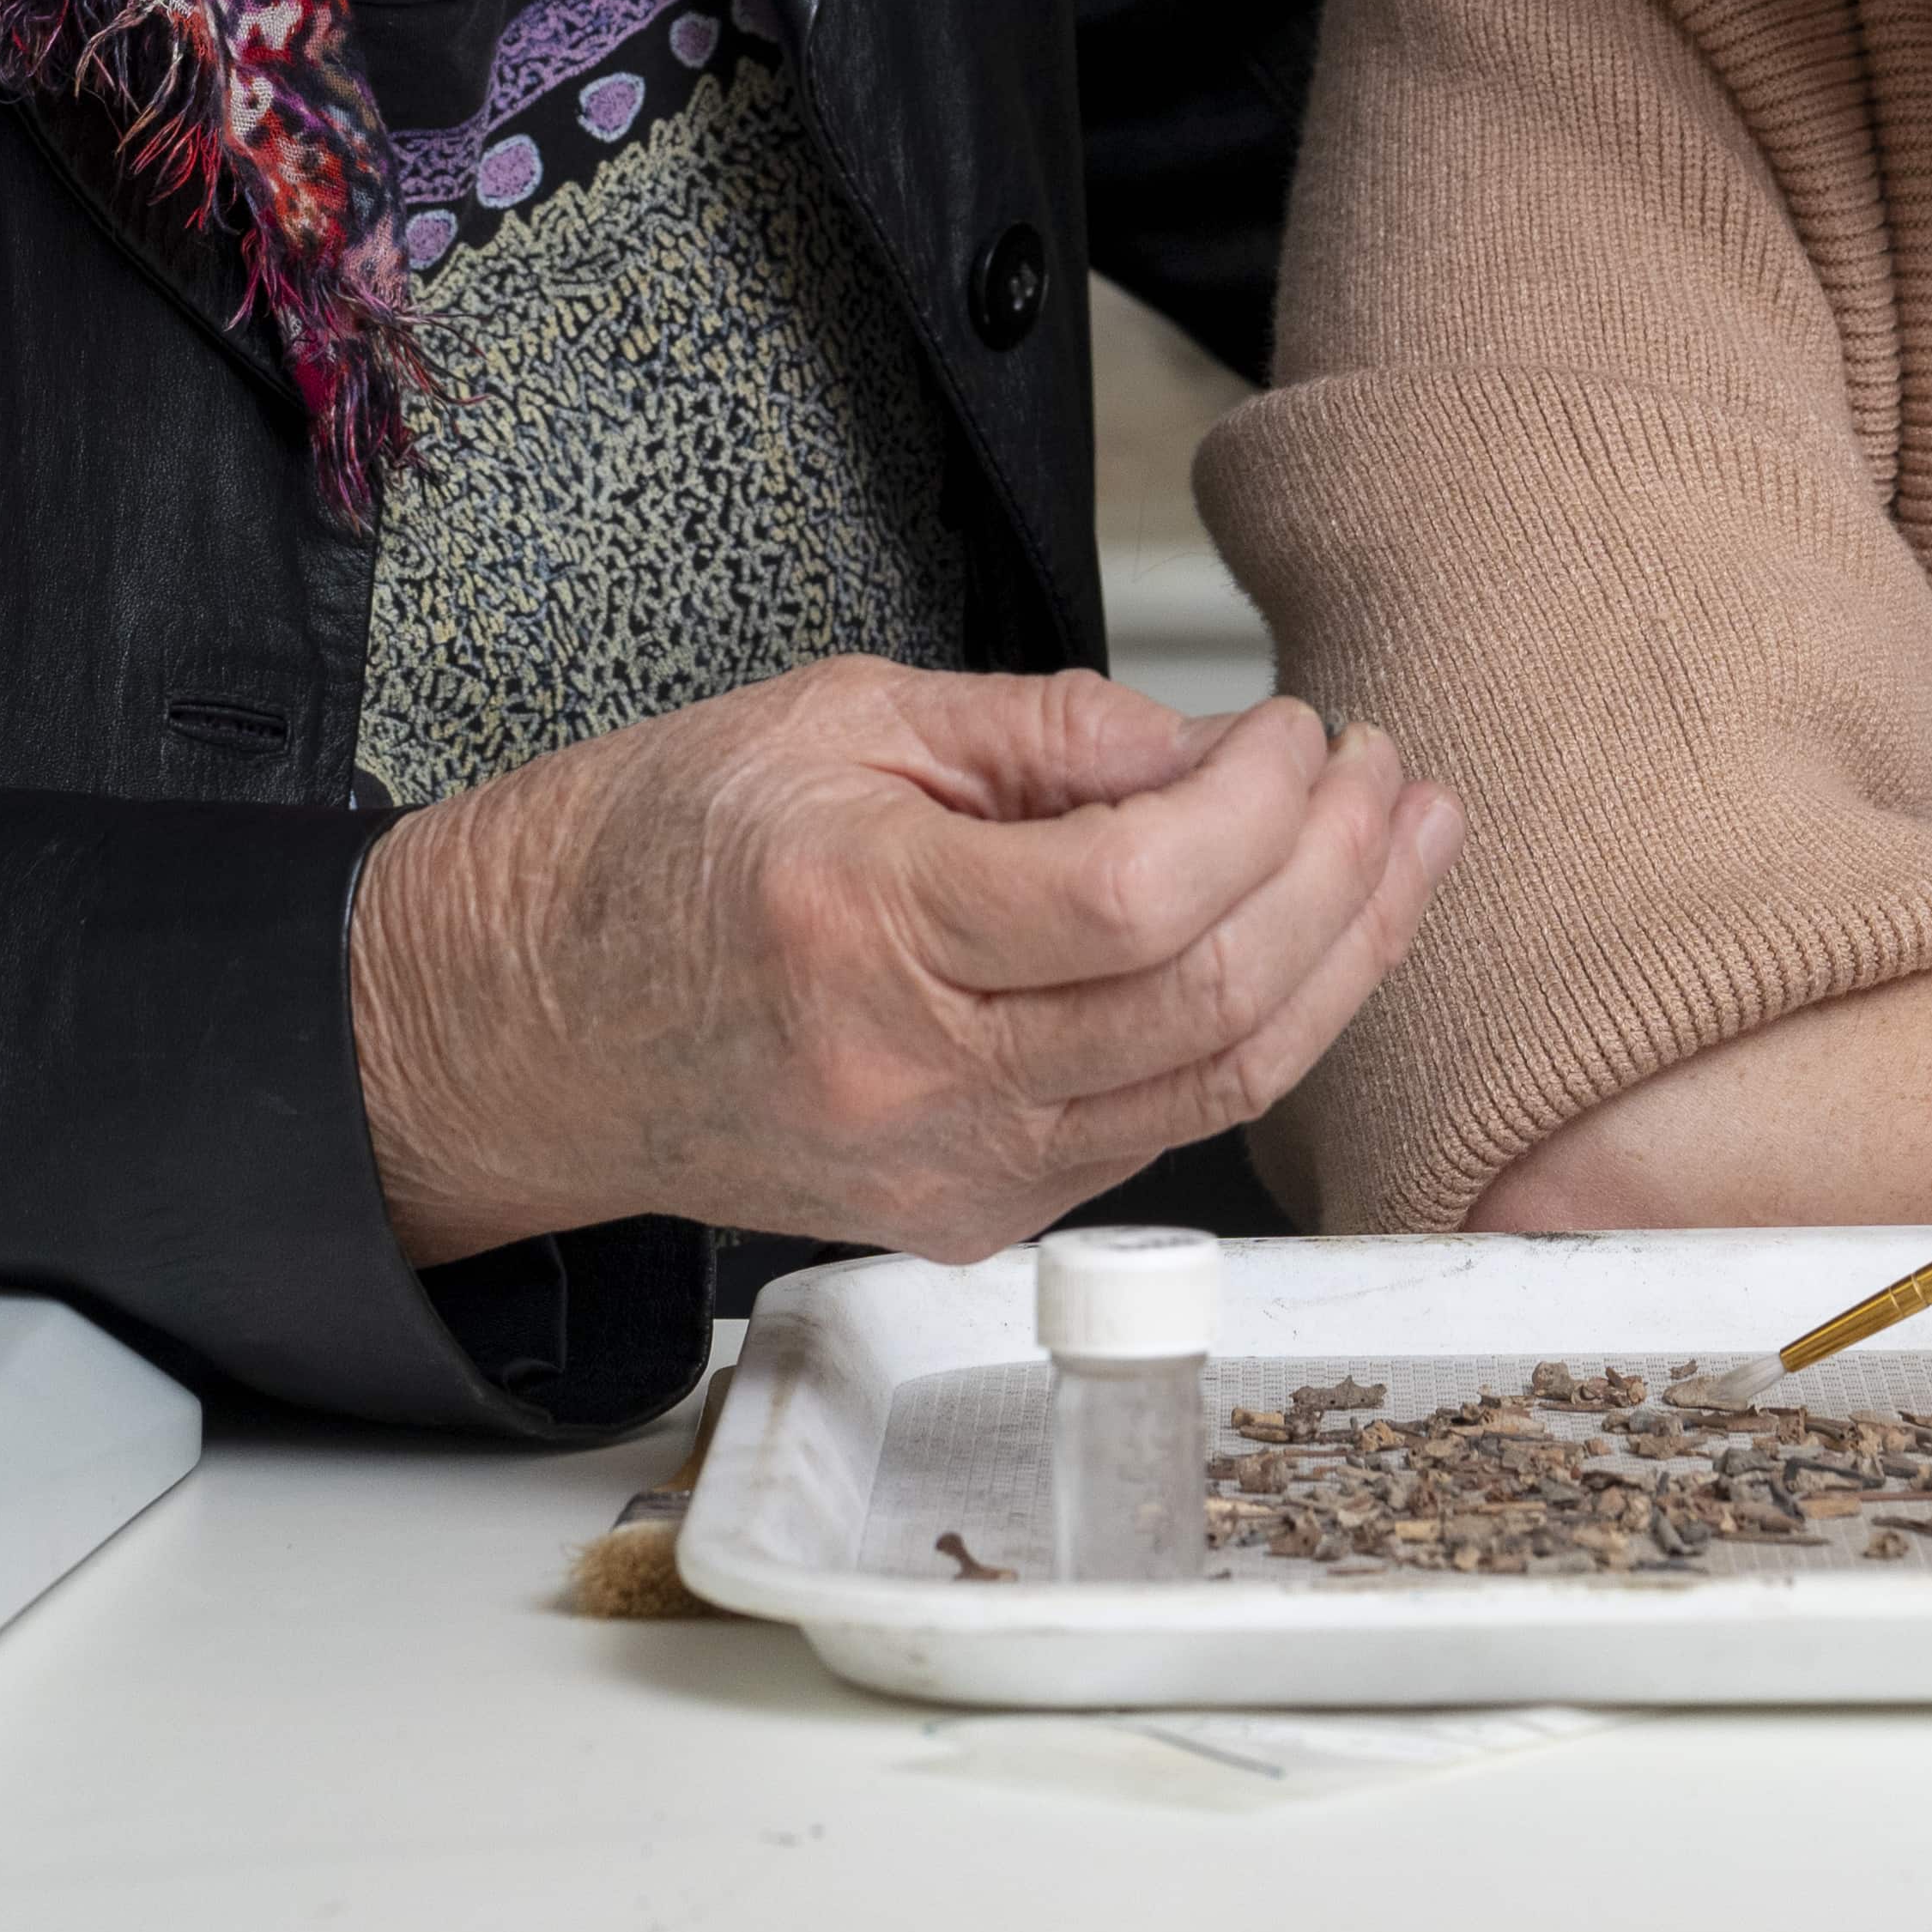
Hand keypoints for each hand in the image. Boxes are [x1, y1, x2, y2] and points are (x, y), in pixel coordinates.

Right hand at [346, 662, 1459, 1265]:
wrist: (524, 1029)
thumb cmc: (650, 854)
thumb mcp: (834, 715)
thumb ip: (1043, 731)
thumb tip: (1208, 750)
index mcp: (862, 925)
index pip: (1133, 897)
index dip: (1259, 808)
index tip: (1299, 727)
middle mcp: (911, 1076)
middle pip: (1204, 1002)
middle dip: (1340, 875)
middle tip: (1388, 773)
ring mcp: (948, 1169)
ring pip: (1215, 1082)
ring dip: (1344, 958)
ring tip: (1407, 843)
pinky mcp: (971, 1216)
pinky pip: (1163, 1123)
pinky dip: (1263, 1025)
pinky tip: (1313, 935)